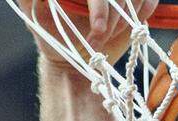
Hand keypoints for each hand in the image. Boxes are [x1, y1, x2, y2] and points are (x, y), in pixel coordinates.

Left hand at [18, 0, 158, 67]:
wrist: (71, 57)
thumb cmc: (51, 36)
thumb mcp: (34, 15)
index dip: (101, 8)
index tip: (98, 31)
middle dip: (113, 18)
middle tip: (99, 39)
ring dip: (126, 19)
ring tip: (109, 36)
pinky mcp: (135, 0)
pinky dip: (143, 13)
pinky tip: (128, 28)